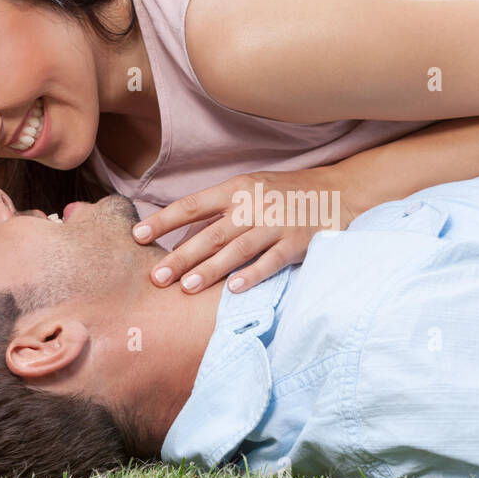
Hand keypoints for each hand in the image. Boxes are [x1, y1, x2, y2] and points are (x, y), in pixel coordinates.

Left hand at [131, 167, 357, 293]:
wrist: (341, 190)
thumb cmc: (287, 194)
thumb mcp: (252, 190)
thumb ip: (221, 211)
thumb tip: (182, 237)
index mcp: (238, 188)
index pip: (193, 205)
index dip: (164, 220)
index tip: (137, 235)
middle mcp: (254, 204)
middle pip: (212, 233)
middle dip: (182, 255)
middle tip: (157, 276)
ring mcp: (277, 223)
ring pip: (238, 249)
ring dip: (211, 269)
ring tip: (186, 288)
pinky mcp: (297, 241)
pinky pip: (272, 260)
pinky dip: (253, 274)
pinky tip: (234, 289)